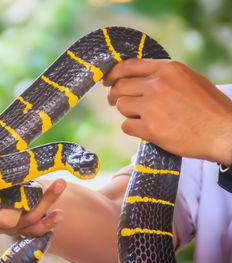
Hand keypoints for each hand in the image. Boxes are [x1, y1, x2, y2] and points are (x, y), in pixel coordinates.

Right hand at [0, 114, 65, 236]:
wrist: (14, 176)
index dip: (0, 197)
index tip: (12, 182)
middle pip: (8, 220)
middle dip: (26, 205)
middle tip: (39, 184)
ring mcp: (4, 224)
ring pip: (25, 223)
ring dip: (45, 203)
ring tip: (60, 184)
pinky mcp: (21, 228)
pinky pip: (36, 232)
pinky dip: (49, 222)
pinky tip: (60, 213)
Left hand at [104, 59, 231, 164]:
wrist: (224, 133)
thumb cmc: (209, 108)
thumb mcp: (189, 79)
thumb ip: (164, 76)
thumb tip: (137, 77)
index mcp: (168, 69)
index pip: (128, 66)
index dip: (113, 73)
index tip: (107, 81)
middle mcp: (158, 85)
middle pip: (120, 86)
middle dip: (115, 95)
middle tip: (114, 101)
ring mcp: (152, 106)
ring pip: (121, 106)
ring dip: (127, 113)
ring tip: (142, 117)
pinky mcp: (150, 128)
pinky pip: (126, 126)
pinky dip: (132, 128)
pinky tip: (145, 129)